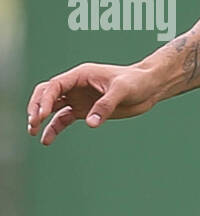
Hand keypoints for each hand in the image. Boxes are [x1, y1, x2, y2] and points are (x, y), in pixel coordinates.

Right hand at [27, 63, 161, 145]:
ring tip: (33, 132)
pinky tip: (46, 140)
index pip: (55, 85)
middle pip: (47, 94)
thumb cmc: (137, 82)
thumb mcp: (122, 91)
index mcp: (81, 75)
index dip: (44, 100)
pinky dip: (54, 128)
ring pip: (52, 107)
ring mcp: (79, 98)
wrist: (150, 87)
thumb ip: (105, 106)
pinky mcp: (85, 110)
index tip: (40, 115)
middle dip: (37, 107)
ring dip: (40, 118)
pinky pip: (64, 119)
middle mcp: (76, 86)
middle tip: (33, 123)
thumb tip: (90, 123)